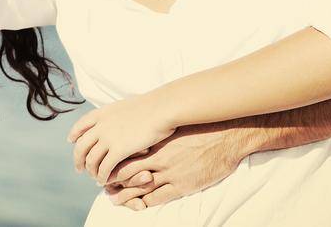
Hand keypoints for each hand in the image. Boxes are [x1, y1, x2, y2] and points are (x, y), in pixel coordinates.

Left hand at [66, 94, 175, 184]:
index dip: (74, 134)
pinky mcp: (118, 150)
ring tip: (94, 178)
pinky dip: (102, 176)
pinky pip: (104, 168)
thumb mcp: (127, 105)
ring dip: (91, 171)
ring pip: (91, 160)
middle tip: (79, 169)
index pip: (80, 125)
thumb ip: (117, 113)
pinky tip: (105, 181)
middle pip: (81, 146)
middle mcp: (101, 126)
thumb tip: (120, 115)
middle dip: (78, 159)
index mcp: (102, 113)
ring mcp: (108, 138)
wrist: (162, 108)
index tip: (71, 141)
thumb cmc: (152, 106)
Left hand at [100, 123, 250, 210]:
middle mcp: (159, 158)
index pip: (125, 154)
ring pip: (138, 188)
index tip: (105, 165)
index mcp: (156, 142)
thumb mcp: (176, 125)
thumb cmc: (202, 128)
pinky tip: (137, 204)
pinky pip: (156, 199)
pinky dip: (144, 203)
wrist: (227, 136)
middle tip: (103, 185)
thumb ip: (159, 131)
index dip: (112, 162)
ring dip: (124, 195)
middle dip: (112, 181)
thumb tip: (146, 128)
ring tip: (114, 198)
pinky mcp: (182, 186)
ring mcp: (170, 173)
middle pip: (126, 173)